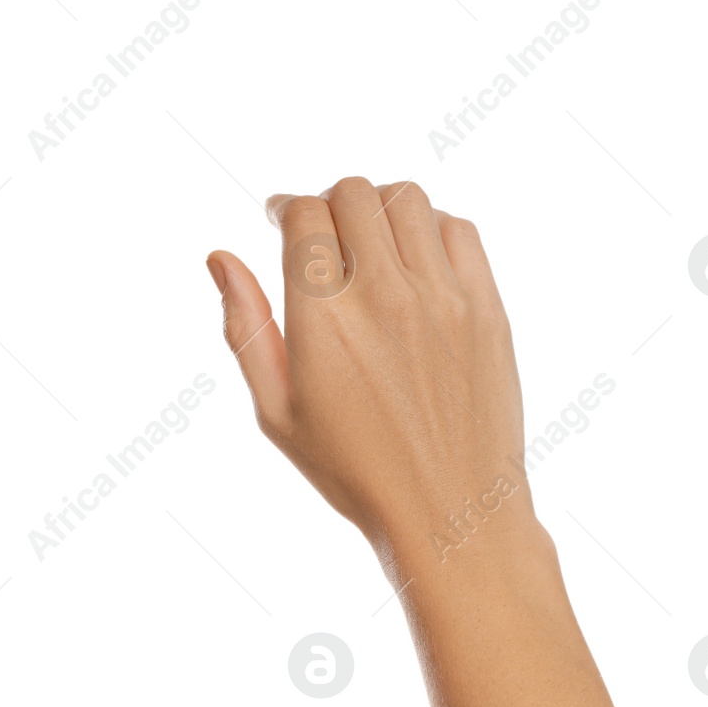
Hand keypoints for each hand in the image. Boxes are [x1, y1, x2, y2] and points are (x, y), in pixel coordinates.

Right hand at [207, 178, 537, 578]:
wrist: (449, 513)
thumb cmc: (353, 472)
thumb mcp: (276, 412)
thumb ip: (245, 329)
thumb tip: (220, 258)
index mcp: (323, 321)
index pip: (303, 215)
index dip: (285, 206)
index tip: (280, 217)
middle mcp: (384, 296)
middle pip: (353, 193)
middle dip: (328, 201)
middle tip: (322, 231)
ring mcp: (443, 298)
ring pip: (407, 198)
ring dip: (378, 205)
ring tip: (369, 236)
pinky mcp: (487, 307)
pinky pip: (459, 229)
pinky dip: (430, 226)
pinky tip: (415, 257)